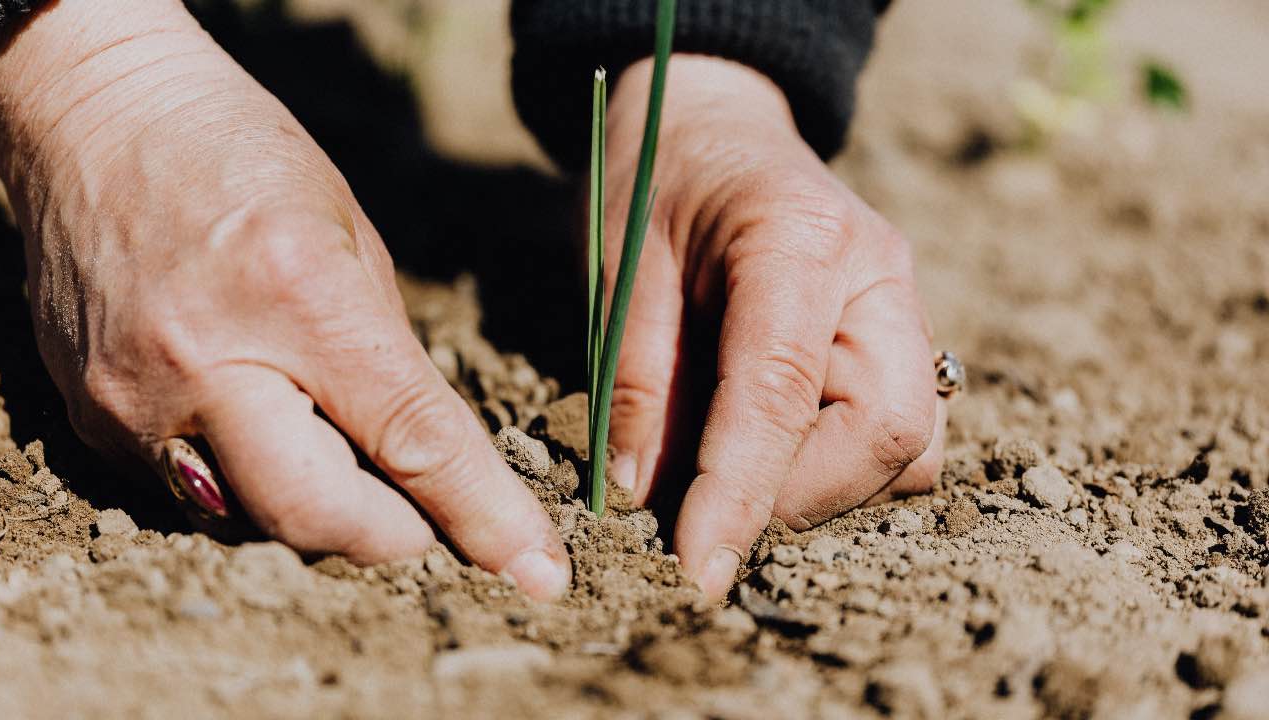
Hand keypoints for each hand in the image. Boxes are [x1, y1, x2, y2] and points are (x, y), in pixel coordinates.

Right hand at [0, 0, 568, 598]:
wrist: (98, 119)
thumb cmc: (244, 160)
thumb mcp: (353, 241)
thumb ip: (391, 361)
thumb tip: (432, 464)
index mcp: (300, 296)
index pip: (412, 441)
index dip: (484, 518)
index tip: (537, 573)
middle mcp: (207, 363)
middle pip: (320, 518)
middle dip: (393, 536)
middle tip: (423, 515)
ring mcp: (136, 401)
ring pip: (254, 522)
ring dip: (319, 510)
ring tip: (332, 446)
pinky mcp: (91, 420)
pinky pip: (192, 496)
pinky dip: (248, 482)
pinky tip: (258, 423)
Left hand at [603, 56, 945, 600]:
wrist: (714, 126)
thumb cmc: (657, 183)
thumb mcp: (621, 266)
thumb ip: (635, 377)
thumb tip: (642, 496)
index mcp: (799, 238)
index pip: (782, 390)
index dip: (739, 493)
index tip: (696, 569)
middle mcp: (878, 275)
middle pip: (888, 430)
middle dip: (798, 498)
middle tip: (708, 513)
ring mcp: (904, 307)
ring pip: (910, 445)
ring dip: (824, 489)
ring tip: (734, 475)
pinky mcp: (903, 339)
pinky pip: (901, 434)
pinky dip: (840, 467)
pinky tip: (771, 448)